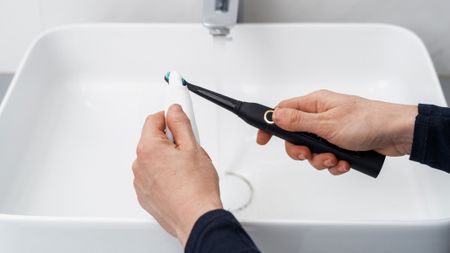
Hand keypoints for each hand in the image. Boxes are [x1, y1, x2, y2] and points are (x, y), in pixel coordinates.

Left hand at [132, 104, 221, 245]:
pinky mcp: (145, 195)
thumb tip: (174, 111)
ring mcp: (141, 181)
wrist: (196, 219)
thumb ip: (181, 124)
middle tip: (189, 147)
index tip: (174, 105)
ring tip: (187, 169)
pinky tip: (180, 181)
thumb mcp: (194, 147)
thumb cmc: (196, 188)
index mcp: (149, 148)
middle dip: (170, 139)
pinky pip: (153, 176)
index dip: (168, 114)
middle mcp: (140, 164)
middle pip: (153, 140)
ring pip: (154, 159)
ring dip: (167, 158)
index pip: (154, 120)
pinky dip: (164, 174)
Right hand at [257, 90, 417, 174]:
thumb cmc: (368, 121)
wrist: (398, 133)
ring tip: (334, 159)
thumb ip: (299, 121)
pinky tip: (345, 163)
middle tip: (308, 154)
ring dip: (320, 159)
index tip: (263, 139)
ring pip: (312, 150)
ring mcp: (332, 130)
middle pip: (296, 135)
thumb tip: (276, 115)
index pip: (284, 111)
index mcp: (315, 104)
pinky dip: (334, 163)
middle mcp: (322, 116)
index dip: (271, 125)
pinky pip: (328, 157)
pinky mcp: (342, 143)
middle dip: (301, 150)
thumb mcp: (328, 123)